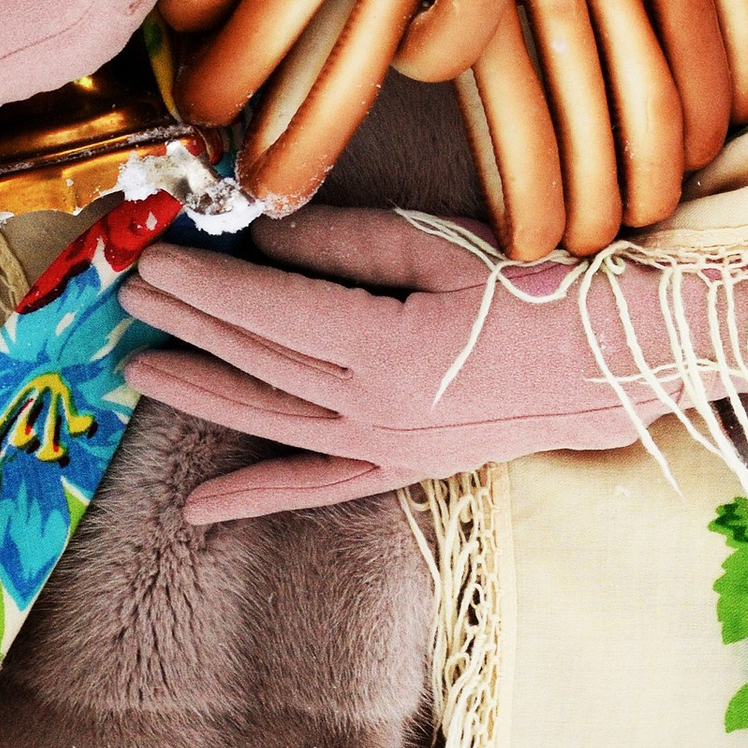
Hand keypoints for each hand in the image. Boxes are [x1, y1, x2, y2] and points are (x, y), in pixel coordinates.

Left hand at [121, 202, 747, 524]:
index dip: (206, 285)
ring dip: (203, 395)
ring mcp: (386, 447)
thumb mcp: (438, 249)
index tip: (155, 258)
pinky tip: (201, 507)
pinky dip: (257, 496)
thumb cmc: (537, 288)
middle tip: (130, 292)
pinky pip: (317, 486)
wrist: (617, 362)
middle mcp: (374, 408)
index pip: (269, 312)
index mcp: (384, 345)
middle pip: (261, 362)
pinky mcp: (402, 467)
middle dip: (191, 325)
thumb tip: (265, 240)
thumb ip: (346, 247)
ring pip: (272, 421)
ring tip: (139, 370)